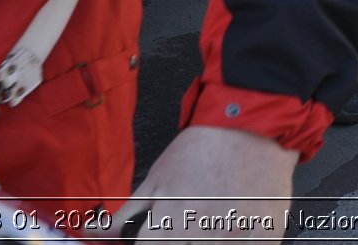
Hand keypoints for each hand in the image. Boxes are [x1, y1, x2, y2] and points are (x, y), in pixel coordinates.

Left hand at [89, 126, 294, 241]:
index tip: (160, 236)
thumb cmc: (202, 149)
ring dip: (209, 242)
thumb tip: (92, 233)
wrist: (250, 125)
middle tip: (188, 226)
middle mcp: (201, 236)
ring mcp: (235, 239)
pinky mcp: (265, 238)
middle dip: (183, 243)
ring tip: (212, 221)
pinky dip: (239, 242)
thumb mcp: (157, 178)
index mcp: (171, 224)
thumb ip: (126, 214)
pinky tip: (235, 227)